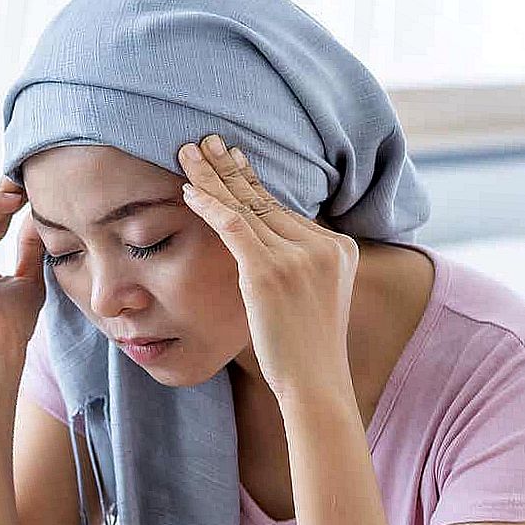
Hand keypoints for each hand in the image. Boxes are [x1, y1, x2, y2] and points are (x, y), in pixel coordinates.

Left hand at [177, 134, 358, 404]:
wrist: (315, 385)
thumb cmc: (304, 353)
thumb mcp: (312, 300)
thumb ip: (298, 269)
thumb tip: (264, 253)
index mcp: (338, 248)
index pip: (284, 209)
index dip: (252, 182)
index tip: (232, 158)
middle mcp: (323, 245)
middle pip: (265, 199)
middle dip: (230, 168)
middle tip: (205, 140)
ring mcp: (299, 257)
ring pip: (246, 206)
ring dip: (212, 177)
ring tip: (187, 153)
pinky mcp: (271, 271)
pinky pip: (233, 227)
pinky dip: (209, 205)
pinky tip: (187, 191)